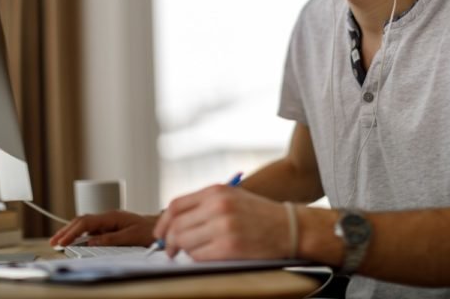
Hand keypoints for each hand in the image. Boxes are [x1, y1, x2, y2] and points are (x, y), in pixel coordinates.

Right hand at [49, 210, 157, 246]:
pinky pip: (91, 228)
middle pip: (82, 221)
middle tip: (54, 241)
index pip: (86, 223)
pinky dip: (80, 233)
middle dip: (66, 231)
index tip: (62, 242)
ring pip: (85, 224)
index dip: (72, 232)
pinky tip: (74, 239)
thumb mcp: (130, 236)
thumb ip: (110, 239)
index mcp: (112, 216)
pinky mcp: (110, 226)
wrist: (159, 226)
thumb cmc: (148, 230)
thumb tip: (90, 242)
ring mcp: (108, 220)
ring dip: (71, 231)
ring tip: (59, 241)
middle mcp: (108, 216)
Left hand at [154, 185, 290, 260]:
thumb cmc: (259, 214)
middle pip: (176, 225)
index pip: (176, 206)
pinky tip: (205, 256)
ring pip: (185, 242)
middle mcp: (218, 206)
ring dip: (183, 251)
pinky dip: (196, 258)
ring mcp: (223, 227)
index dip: (163, 222)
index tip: (160, 234)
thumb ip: (205, 204)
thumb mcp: (232, 197)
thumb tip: (175, 222)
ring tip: (191, 252)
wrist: (289, 227)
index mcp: (216, 191)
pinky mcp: (230, 247)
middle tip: (170, 250)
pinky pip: (198, 256)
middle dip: (169, 241)